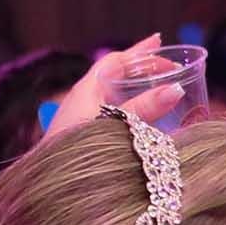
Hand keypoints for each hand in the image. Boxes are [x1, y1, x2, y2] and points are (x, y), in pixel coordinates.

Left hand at [43, 36, 182, 139]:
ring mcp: (81, 116)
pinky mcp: (83, 134)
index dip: (140, 51)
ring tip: (158, 86)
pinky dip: (131, 106)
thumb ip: (144, 108)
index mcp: (87, 89)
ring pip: (113, 92)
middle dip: (141, 67)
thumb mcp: (116, 124)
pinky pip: (111, 110)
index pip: (116, 60)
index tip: (160, 43)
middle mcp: (83, 98)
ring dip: (136, 86)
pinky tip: (141, 117)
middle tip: (166, 63)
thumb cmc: (78, 150)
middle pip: (115, 74)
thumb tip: (175, 89)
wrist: (49, 181)